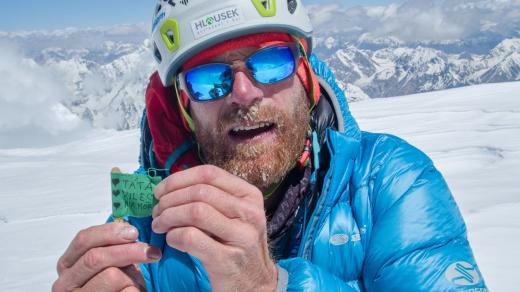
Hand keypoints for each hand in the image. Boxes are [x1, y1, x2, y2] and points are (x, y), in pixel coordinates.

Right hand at [52, 222, 161, 291]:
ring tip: (135, 282)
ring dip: (131, 277)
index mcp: (68, 264)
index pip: (84, 240)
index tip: (133, 232)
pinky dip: (135, 290)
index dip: (109, 232)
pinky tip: (134, 291)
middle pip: (96, 258)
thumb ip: (112, 247)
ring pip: (111, 276)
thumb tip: (129, 230)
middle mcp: (65, 282)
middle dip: (128, 251)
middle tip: (151, 251)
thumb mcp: (111, 263)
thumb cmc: (116, 286)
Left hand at [152, 165, 277, 291]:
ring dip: (169, 217)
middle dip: (170, 200)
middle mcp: (250, 213)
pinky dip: (174, 236)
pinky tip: (171, 240)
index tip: (160, 191)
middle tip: (157, 212)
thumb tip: (171, 185)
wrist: (255, 283)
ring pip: (195, 211)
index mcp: (250, 195)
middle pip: (199, 192)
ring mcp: (241, 236)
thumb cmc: (236, 245)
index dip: (179, 179)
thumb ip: (212, 198)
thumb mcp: (234, 215)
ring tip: (159, 225)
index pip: (209, 173)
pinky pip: (190, 237)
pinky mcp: (227, 260)